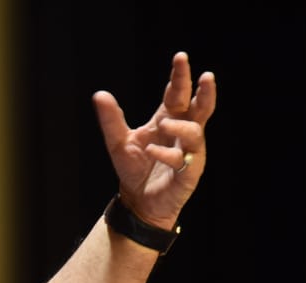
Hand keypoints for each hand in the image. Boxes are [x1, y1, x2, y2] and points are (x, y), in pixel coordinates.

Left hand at [92, 51, 216, 229]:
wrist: (138, 201)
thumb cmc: (133, 169)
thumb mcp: (118, 142)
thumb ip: (111, 120)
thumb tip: (99, 94)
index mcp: (167, 119)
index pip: (177, 93)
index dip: (180, 77)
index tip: (180, 58)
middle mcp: (182, 132)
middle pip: (199, 107)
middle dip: (203, 91)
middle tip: (206, 75)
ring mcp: (188, 152)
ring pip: (196, 131)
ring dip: (181, 125)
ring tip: (164, 123)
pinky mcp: (188, 172)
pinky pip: (182, 159)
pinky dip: (167, 153)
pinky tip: (151, 150)